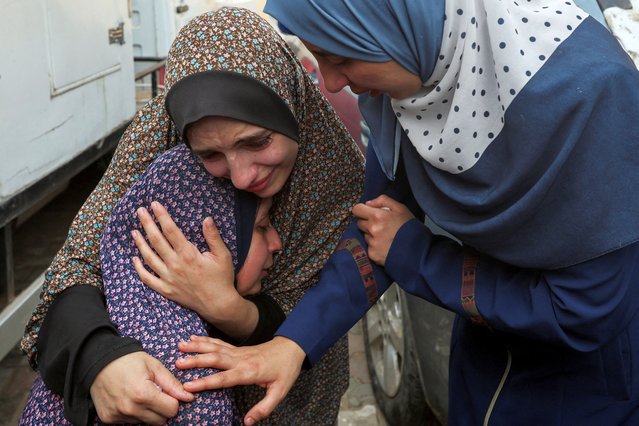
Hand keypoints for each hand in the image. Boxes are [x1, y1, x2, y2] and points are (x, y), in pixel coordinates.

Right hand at [90, 351, 192, 424]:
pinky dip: (134, 413)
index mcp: (143, 394)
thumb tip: (188, 397)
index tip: (167, 392)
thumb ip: (172, 384)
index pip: (172, 410)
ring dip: (148, 411)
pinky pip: (130, 422)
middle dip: (163, 408)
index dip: (173, 400)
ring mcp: (118, 416)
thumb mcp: (154, 366)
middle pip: (160, 420)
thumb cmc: (128, 361)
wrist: (98, 362)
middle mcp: (130, 409)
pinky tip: (129, 399)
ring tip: (140, 394)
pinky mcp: (108, 420)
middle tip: (155, 393)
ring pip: (146, 422)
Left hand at [132, 201, 238, 322]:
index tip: (154, 204)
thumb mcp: (222, 255)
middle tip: (140, 211)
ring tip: (134, 231)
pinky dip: (139, 268)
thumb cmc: (222, 278)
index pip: (171, 231)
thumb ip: (213, 236)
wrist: (218, 304)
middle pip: (156, 241)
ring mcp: (168, 278)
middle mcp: (175, 265)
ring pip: (149, 258)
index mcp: (189, 255)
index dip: (162, 216)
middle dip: (147, 224)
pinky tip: (135, 258)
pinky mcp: (166, 290)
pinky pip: (147, 278)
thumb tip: (207, 218)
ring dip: (140, 243)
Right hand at [175, 336, 305, 424]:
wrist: (292, 348)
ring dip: (197, 347)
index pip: (224, 378)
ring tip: (180, 346)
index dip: (205, 382)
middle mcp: (240, 359)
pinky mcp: (238, 348)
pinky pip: (219, 343)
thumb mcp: (279, 392)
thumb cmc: (285, 370)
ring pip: (215, 348)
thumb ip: (263, 408)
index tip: (188, 386)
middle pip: (215, 359)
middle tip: (177, 364)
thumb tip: (248, 422)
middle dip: (195, 361)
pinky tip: (193, 338)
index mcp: (249, 372)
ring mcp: (238, 352)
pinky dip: (205, 340)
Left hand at [352, 195, 413, 265]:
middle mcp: (372, 229)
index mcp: (378, 216)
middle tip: (381, 225)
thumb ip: (383, 200)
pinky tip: (386, 246)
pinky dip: (375, 246)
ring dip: (372, 235)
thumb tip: (368, 203)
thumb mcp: (400, 208)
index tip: (367, 213)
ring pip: (365, 235)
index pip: (357, 209)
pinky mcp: (373, 254)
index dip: (361, 210)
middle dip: (367, 222)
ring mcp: (372, 243)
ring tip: (386, 237)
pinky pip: (369, 247)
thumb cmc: (410, 227)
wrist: (418, 250)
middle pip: (360, 223)